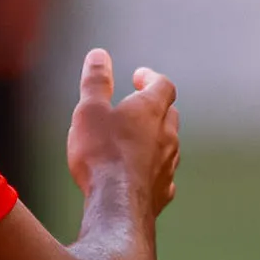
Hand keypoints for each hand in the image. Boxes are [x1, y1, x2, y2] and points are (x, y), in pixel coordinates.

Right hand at [63, 47, 178, 216]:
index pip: (163, 85)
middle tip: (139, 107)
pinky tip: (145, 175)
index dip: (152, 79)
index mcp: (151, 110)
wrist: (116, 204)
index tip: (139, 77)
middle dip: (156, 108)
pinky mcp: (162, 192)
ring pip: (170, 145)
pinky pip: (164, 176)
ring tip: (139, 141)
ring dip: (157, 139)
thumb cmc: (101, 153)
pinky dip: (156, 169)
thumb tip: (98, 55)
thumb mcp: (89, 110)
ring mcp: (168, 165)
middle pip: (170, 115)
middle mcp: (167, 135)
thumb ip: (96, 81)